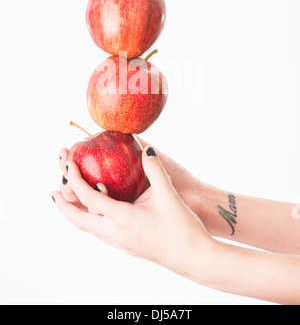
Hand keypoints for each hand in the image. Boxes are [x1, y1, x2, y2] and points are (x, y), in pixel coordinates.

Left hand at [53, 145, 212, 274]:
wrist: (195, 258)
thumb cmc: (183, 228)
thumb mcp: (167, 195)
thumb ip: (155, 169)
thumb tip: (146, 149)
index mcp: (123, 219)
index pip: (89, 199)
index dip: (75, 181)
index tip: (68, 166)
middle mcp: (117, 234)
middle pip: (79, 220)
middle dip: (63, 206)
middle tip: (54, 191)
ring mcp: (121, 243)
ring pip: (89, 229)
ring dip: (76, 214)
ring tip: (70, 202)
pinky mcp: (128, 247)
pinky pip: (101, 233)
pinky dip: (91, 221)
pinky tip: (98, 214)